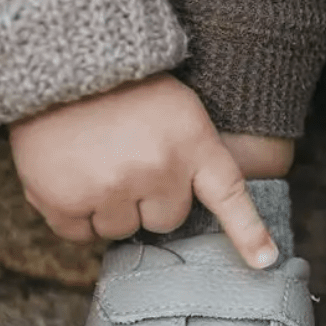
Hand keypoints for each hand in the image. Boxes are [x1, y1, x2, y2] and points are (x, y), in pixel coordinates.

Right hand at [8, 74, 277, 267]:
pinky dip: (74, 213)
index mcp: (191, 143)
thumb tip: (188, 212)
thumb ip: (193, 156)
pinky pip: (79, 233)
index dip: (248, 232)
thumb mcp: (179, 109)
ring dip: (110, 207)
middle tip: (129, 159)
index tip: (264, 260)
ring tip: (97, 161)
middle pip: (165, 220)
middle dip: (148, 199)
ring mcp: (110, 187)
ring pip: (120, 229)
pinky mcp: (65, 199)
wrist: (61, 64)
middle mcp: (156, 169)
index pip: (228, 195)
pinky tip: (71, 175)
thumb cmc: (125, 88)